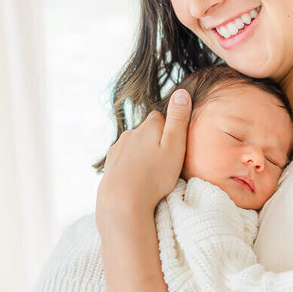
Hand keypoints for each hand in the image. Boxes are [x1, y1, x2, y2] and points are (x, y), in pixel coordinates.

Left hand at [97, 91, 191, 226]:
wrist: (122, 199)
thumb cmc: (154, 175)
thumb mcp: (174, 146)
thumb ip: (178, 119)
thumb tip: (181, 92)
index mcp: (149, 126)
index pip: (161, 117)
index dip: (170, 128)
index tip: (176, 144)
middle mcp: (131, 132)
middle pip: (147, 130)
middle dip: (155, 140)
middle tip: (166, 161)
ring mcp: (119, 147)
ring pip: (135, 144)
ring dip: (143, 153)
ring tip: (152, 172)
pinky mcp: (111, 162)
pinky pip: (125, 158)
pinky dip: (132, 164)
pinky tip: (137, 177)